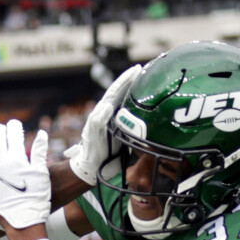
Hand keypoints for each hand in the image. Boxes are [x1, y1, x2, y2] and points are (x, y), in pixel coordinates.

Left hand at [0, 120, 51, 230]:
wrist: (23, 222)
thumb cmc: (36, 199)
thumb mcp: (42, 174)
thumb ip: (40, 151)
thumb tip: (41, 133)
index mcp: (17, 157)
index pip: (12, 132)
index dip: (14, 125)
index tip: (15, 126)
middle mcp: (1, 162)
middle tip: (2, 131)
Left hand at [64, 64, 140, 186]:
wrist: (93, 169)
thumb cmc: (91, 153)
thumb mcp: (92, 137)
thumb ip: (97, 121)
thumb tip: (106, 105)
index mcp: (103, 112)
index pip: (115, 91)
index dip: (125, 80)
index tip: (136, 70)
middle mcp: (110, 114)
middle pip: (122, 93)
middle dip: (133, 81)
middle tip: (146, 70)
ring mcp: (117, 122)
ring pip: (128, 104)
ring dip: (137, 92)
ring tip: (148, 83)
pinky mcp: (123, 132)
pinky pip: (133, 117)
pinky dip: (140, 109)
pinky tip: (148, 106)